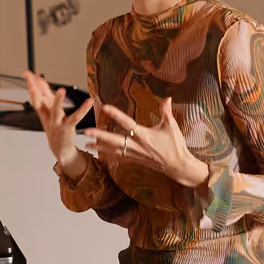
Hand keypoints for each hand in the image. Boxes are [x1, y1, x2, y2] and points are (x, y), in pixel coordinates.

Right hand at [25, 71, 93, 178]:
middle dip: (36, 90)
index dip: (31, 85)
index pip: (35, 96)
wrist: (61, 150)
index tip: (28, 74)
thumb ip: (47, 98)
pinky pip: (76, 118)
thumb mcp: (48, 113)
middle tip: (34, 78)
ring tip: (61, 90)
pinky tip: (89, 102)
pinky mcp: (67, 128)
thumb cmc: (56, 130)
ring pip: (56, 111)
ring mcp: (57, 123)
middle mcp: (48, 117)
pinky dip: (83, 110)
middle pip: (40, 102)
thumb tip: (41, 83)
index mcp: (44, 113)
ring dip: (58, 101)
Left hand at [86, 97, 209, 188]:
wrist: (178, 166)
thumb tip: (167, 98)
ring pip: (113, 151)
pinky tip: (98, 155)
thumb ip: (166, 112)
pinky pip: (118, 158)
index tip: (105, 108)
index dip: (116, 115)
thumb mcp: (172, 126)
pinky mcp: (135, 160)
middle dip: (100, 136)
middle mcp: (137, 145)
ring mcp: (135, 154)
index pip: (127, 123)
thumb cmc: (175, 145)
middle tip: (87, 131)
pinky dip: (107, 156)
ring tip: (86, 143)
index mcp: (144, 135)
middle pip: (115, 140)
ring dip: (99, 147)